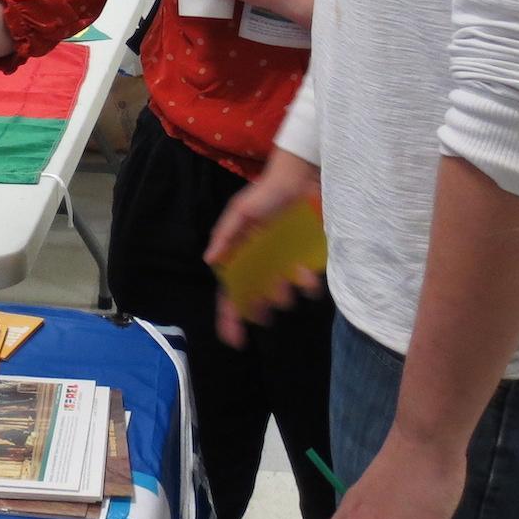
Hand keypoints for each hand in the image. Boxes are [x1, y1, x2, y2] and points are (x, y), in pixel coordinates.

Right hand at [203, 148, 323, 347]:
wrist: (303, 178)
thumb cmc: (268, 193)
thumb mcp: (241, 211)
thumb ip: (226, 234)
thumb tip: (210, 259)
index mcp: (240, 255)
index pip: (229, 291)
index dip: (229, 316)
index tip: (233, 340)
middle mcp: (260, 263)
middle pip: (255, 298)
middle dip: (260, 306)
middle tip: (266, 313)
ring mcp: (283, 264)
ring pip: (280, 293)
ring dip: (283, 294)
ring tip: (290, 283)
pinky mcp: (305, 260)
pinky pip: (306, 282)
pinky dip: (306, 283)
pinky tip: (308, 277)